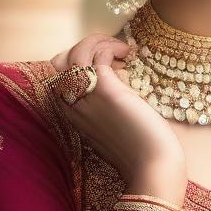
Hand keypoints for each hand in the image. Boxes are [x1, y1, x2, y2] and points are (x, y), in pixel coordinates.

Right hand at [49, 33, 185, 183]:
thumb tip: (117, 86)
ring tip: (120, 48)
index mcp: (73, 117)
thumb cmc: (140, 152)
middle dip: (81, 49)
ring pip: (75, 53)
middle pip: (59, 63)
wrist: (153, 167)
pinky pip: (97, 55)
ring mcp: (87, 98)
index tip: (102, 63)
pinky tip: (128, 53)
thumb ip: (105, 112)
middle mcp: (73, 107)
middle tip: (109, 51)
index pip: (57, 78)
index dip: (75, 63)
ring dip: (97, 42)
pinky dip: (111, 47)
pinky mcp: (107, 91)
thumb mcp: (113, 130)